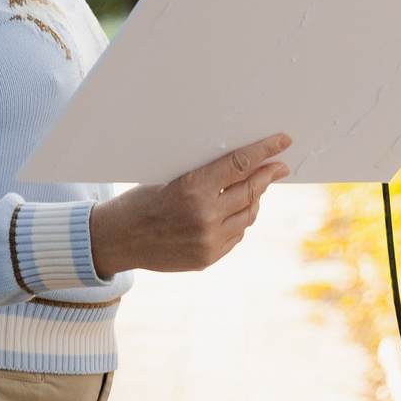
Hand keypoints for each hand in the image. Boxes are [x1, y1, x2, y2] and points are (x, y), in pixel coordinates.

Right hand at [86, 135, 290, 275]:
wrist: (118, 240)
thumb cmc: (141, 201)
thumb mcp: (169, 179)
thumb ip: (206, 178)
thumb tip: (242, 167)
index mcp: (191, 188)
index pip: (240, 164)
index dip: (265, 151)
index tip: (282, 142)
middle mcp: (204, 215)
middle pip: (250, 190)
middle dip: (268, 175)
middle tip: (280, 166)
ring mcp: (208, 240)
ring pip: (248, 214)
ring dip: (256, 198)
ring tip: (258, 188)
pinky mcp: (208, 257)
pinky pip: (236, 235)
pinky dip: (240, 220)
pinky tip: (238, 212)